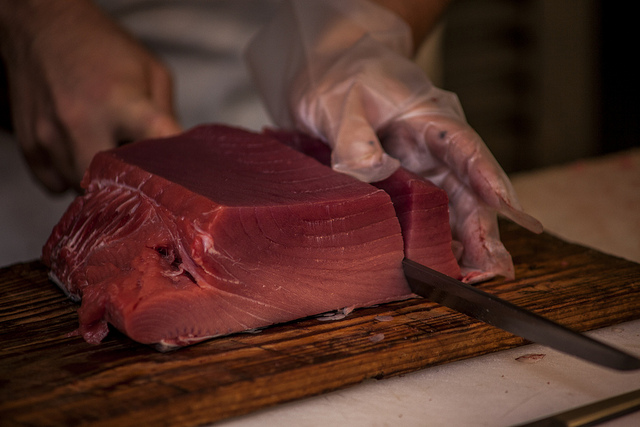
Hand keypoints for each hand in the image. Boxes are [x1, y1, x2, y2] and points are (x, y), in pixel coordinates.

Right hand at [0, 0, 180, 191]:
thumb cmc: (105, 49)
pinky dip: (71, 179)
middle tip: (138, 175)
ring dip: (100, 183)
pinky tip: (82, 155)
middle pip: (113, 184)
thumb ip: (167, 117)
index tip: (181, 174)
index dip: (174, 166)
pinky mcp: (30, 144)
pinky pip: (55, 186)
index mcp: (122, 102)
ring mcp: (51, 135)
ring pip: (82, 189)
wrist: (44, 25)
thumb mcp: (152, 72)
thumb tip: (177, 158)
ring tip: (109, 157)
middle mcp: (83, 122)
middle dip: (130, 186)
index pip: (155, 145)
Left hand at [247, 0, 541, 279]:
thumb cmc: (345, 80)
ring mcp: (426, 171)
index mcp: (431, 118)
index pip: (465, 147)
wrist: (332, 78)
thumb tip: (371, 171)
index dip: (487, 176)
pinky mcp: (411, 188)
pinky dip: (440, 243)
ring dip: (468, 244)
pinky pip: (432, 218)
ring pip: (457, 210)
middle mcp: (437, 149)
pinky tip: (445, 268)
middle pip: (470, 189)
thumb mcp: (345, 102)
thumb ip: (355, 137)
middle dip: (484, 229)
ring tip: (478, 278)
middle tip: (495, 267)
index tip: (505, 205)